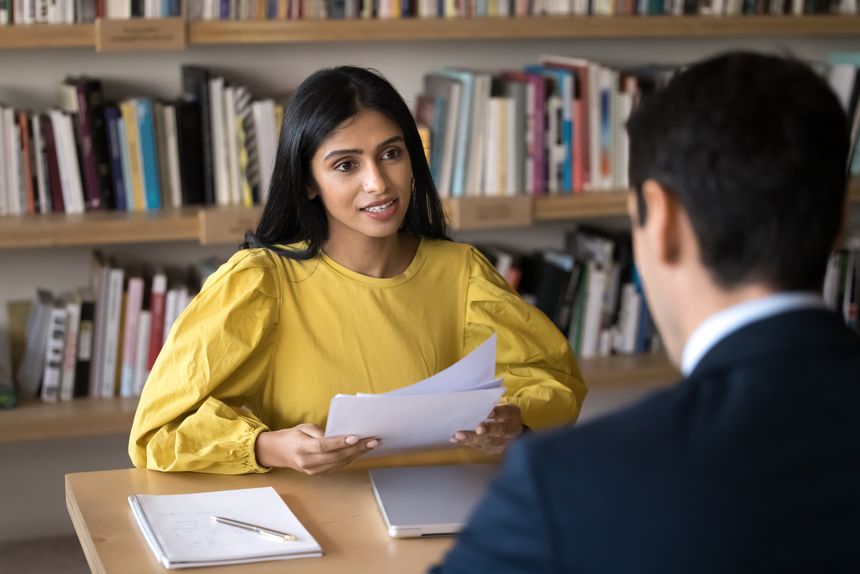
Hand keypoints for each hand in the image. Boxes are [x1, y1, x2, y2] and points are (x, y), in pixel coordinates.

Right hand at [254, 424, 378, 474]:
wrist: (279, 452)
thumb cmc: (294, 436)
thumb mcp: (304, 428)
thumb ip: (320, 432)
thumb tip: (341, 435)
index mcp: (301, 447)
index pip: (323, 446)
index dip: (340, 442)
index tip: (355, 437)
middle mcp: (307, 462)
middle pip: (335, 456)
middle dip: (356, 449)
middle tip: (372, 441)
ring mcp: (313, 471)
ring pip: (339, 463)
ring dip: (357, 454)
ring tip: (371, 445)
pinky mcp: (318, 474)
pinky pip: (337, 467)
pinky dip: (350, 459)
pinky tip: (360, 452)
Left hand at [449, 403, 522, 454]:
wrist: (513, 430)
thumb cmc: (502, 413)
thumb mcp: (502, 405)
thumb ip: (491, 404)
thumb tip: (473, 400)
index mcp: (512, 415)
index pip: (506, 413)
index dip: (498, 413)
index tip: (490, 413)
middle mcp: (510, 431)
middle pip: (499, 431)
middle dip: (486, 431)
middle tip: (476, 430)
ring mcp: (502, 443)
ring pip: (488, 442)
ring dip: (472, 439)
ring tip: (458, 436)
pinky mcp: (493, 450)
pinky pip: (480, 447)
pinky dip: (466, 443)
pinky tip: (455, 440)